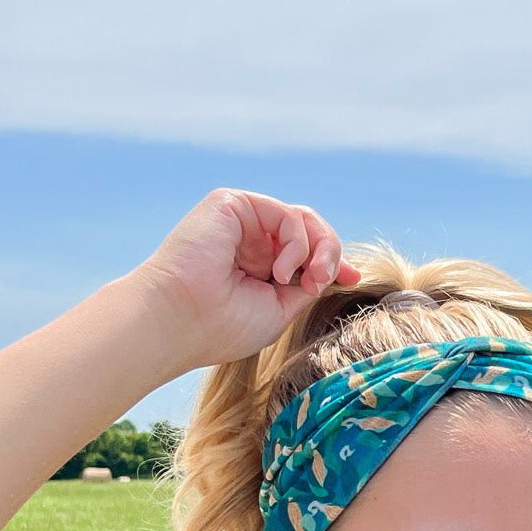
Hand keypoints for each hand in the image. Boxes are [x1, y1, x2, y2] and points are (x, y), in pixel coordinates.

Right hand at [132, 188, 362, 371]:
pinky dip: (296, 244)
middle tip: (324, 280)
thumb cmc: (221, 326)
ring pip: (302, 219)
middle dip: (329, 253)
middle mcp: (248, 240)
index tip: (352, 278)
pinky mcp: (231, 204)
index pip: (304, 252)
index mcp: (255, 265)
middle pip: (308, 230)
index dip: (332, 260)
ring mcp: (240, 221)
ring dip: (318, 250)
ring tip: (309, 280)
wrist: (179, 319)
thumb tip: (333, 272)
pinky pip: (286, 214)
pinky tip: (282, 270)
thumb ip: (305, 286)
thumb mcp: (279, 309)